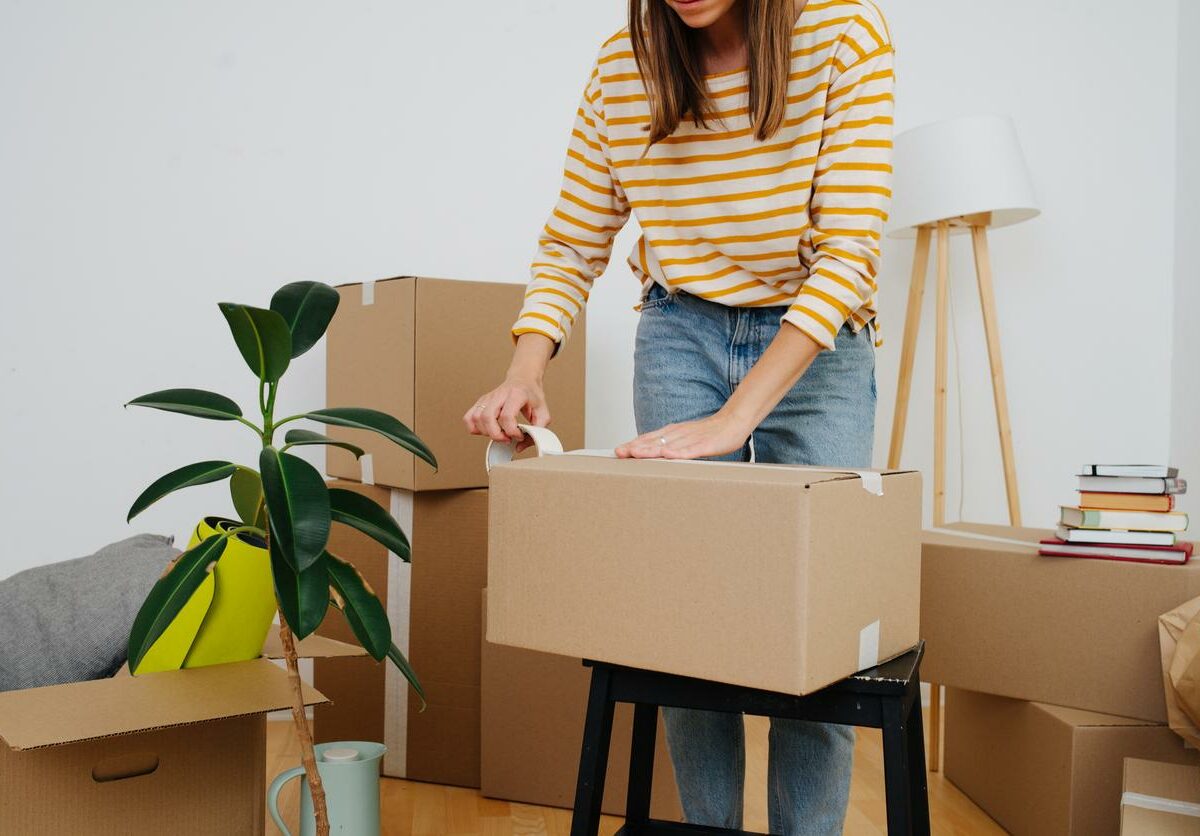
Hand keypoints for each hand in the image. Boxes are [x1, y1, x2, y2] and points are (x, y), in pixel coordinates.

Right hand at [463, 375, 549, 451]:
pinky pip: (469, 417)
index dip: (512, 431)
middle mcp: (500, 394)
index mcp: (516, 394)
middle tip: (507, 438)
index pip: (507, 416)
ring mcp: (488, 397)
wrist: (524, 378)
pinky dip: (473, 428)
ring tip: (498, 434)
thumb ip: (538, 431)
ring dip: (485, 432)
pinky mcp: (481, 402)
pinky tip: (486, 430)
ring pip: (476, 417)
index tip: (519, 435)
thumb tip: (520, 446)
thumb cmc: (532, 395)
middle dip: (496, 435)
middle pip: (488, 417)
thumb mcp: (543, 413)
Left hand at [615, 410, 751, 459]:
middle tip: (619, 453)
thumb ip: (670, 445)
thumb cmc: (709, 433)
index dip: (633, 444)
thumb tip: (655, 455)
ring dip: (651, 450)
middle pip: (654, 442)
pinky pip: (690, 450)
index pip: (649, 439)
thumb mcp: (685, 438)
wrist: (733, 421)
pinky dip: (678, 453)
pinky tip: (668, 456)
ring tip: (635, 454)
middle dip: (635, 447)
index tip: (618, 451)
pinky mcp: (705, 445)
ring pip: (668, 445)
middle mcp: (678, 434)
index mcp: (673, 433)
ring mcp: (691, 439)